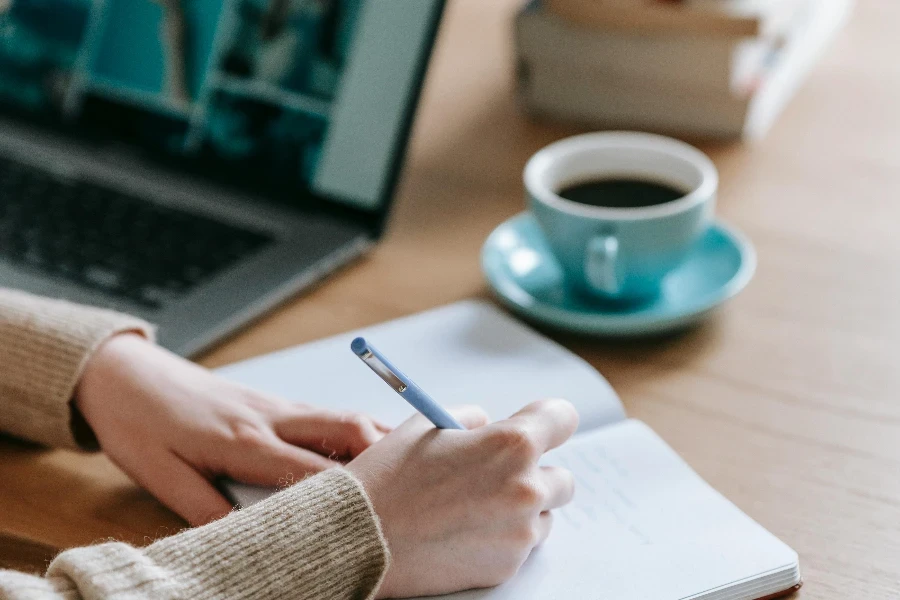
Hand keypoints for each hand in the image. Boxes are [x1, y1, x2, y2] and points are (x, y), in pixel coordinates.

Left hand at [75, 333, 388, 525]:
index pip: (312, 469)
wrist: (128, 375)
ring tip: (413, 458)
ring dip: (379, 434)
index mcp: (243, 439)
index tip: (382, 508)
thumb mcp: (162, 477)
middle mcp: (270, 416)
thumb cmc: (142, 424)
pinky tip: (372, 444)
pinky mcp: (275, 401)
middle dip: (386, 450)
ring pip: (343, 415)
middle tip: (419, 476)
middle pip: (345, 428)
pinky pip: (327, 415)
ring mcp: (276, 404)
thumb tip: (249, 539)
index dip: (351, 490)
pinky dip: (358, 427)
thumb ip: (207, 510)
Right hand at [347, 398, 578, 598]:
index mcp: (511, 444)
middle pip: (563, 477)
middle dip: (536, 472)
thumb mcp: (427, 424)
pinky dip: (502, 536)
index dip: (548, 419)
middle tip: (498, 474)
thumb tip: (491, 425)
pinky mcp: (506, 565)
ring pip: (544, 515)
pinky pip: (520, 544)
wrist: (360, 538)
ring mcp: (519, 532)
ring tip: (474, 505)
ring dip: (522, 508)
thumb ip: (472, 419)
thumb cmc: (389, 476)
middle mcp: (525, 489)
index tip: (538, 425)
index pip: (562, 418)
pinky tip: (464, 529)